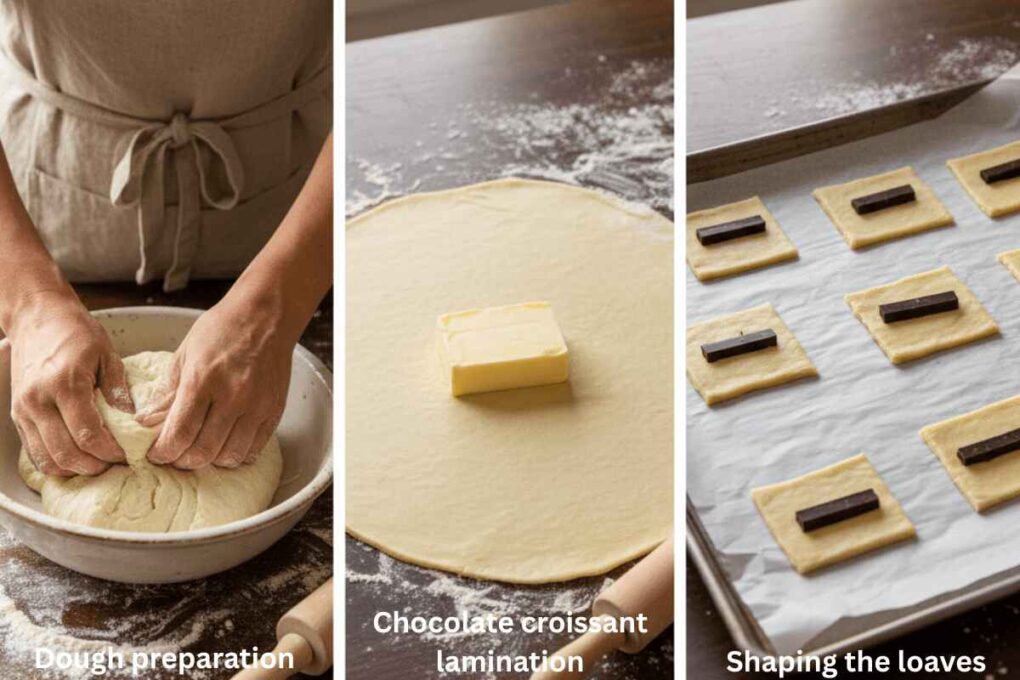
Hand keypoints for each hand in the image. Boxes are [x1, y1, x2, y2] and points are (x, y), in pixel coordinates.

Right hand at [8, 292, 132, 475]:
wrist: (36, 317)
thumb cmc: (75, 332)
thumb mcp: (107, 354)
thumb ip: (118, 390)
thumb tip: (133, 422)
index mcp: (65, 384)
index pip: (89, 435)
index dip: (110, 453)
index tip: (128, 455)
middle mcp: (39, 401)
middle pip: (66, 454)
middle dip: (94, 467)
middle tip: (115, 465)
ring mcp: (24, 410)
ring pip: (47, 459)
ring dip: (74, 469)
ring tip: (98, 464)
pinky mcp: (17, 414)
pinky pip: (34, 451)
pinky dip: (55, 462)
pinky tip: (77, 458)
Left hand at [141, 292, 291, 469]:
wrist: (265, 316)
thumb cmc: (222, 329)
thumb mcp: (185, 353)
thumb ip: (168, 391)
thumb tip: (147, 421)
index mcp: (203, 380)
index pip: (180, 434)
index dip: (163, 452)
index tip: (155, 454)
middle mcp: (232, 396)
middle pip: (203, 451)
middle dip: (182, 460)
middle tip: (175, 455)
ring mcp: (257, 406)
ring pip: (230, 456)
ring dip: (210, 460)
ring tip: (200, 450)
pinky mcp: (274, 410)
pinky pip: (254, 448)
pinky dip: (236, 454)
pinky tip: (225, 445)